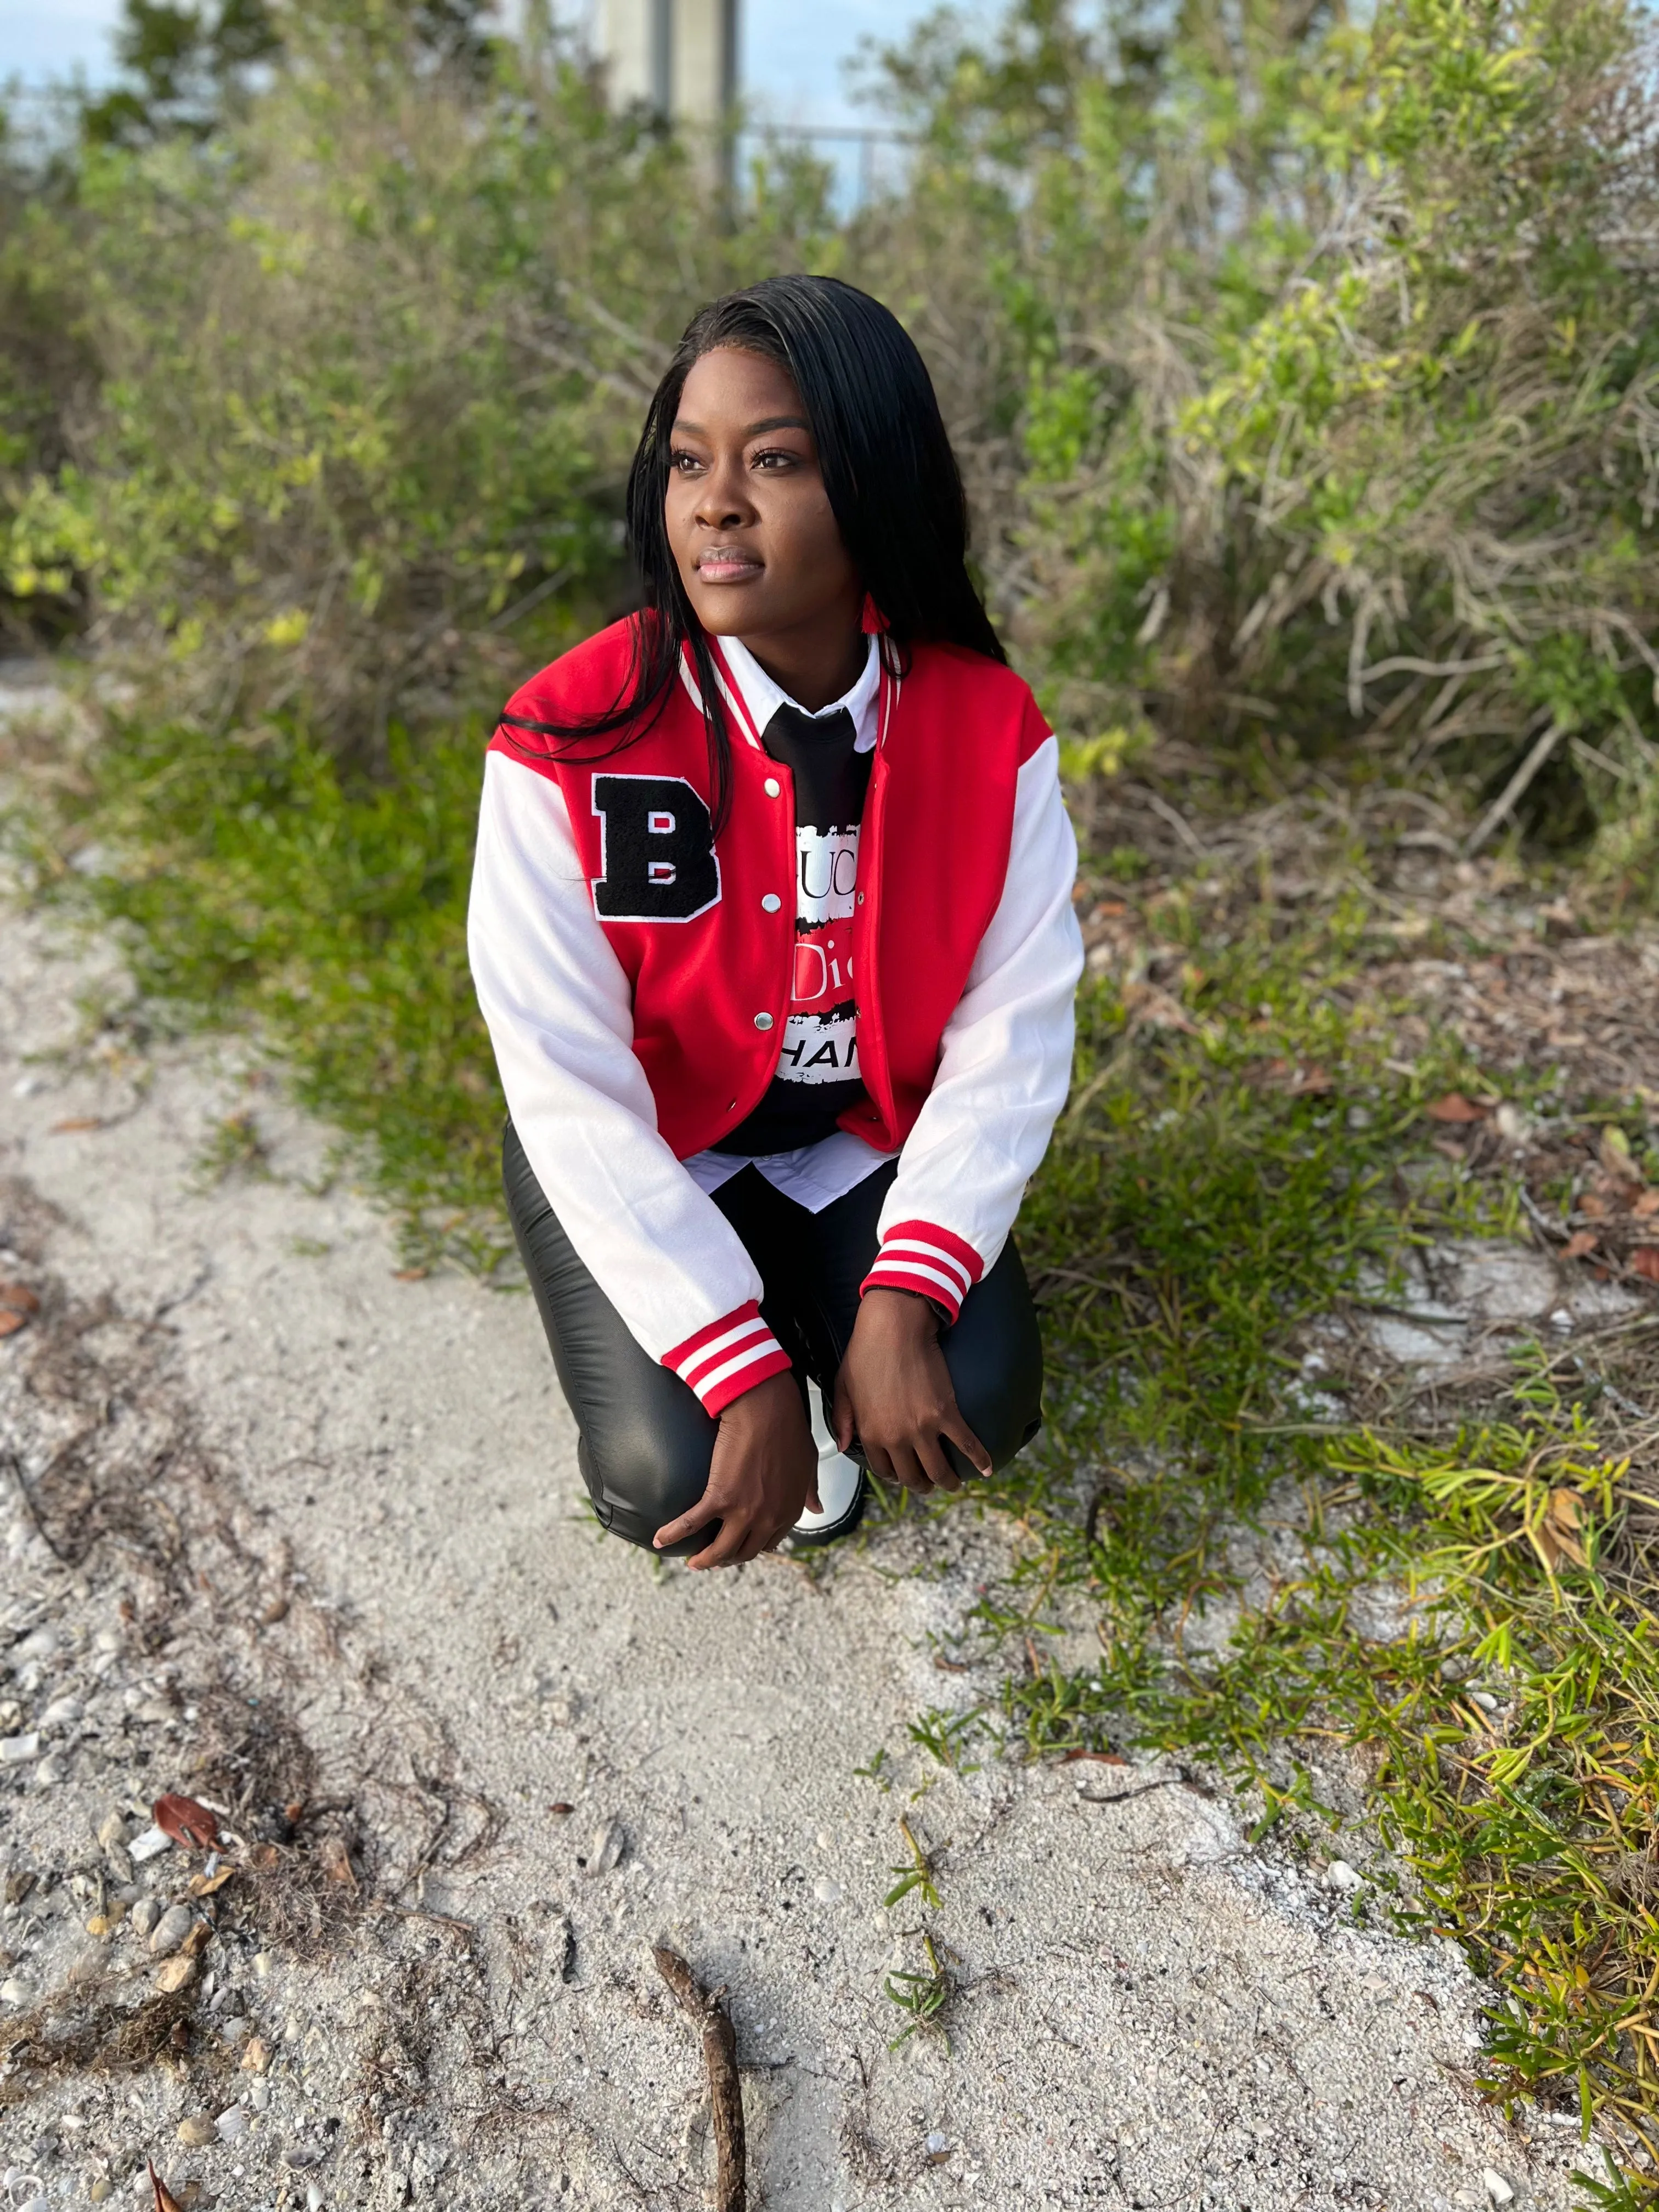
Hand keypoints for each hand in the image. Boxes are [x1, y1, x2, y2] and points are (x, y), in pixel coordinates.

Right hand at [653, 1371, 815, 1569]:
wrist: (767, 1409)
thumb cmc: (789, 1428)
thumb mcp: (809, 1463)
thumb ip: (811, 1490)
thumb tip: (818, 1508)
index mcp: (789, 1511)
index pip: (769, 1542)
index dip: (753, 1547)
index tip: (741, 1547)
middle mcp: (767, 1518)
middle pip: (744, 1551)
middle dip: (728, 1559)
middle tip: (714, 1558)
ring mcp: (743, 1511)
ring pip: (719, 1550)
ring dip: (704, 1561)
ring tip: (693, 1563)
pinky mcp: (719, 1497)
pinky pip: (690, 1524)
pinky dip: (673, 1534)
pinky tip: (660, 1540)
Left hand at [832, 1288, 990, 1495]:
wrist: (894, 1327)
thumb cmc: (866, 1350)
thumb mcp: (843, 1386)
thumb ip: (843, 1419)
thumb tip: (843, 1444)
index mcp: (870, 1433)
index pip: (883, 1469)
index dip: (894, 1475)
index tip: (902, 1474)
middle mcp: (896, 1437)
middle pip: (912, 1476)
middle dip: (921, 1485)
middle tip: (929, 1484)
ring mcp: (923, 1428)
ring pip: (939, 1470)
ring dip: (948, 1482)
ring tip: (954, 1483)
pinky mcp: (947, 1413)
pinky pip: (967, 1444)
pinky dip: (980, 1459)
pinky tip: (987, 1468)